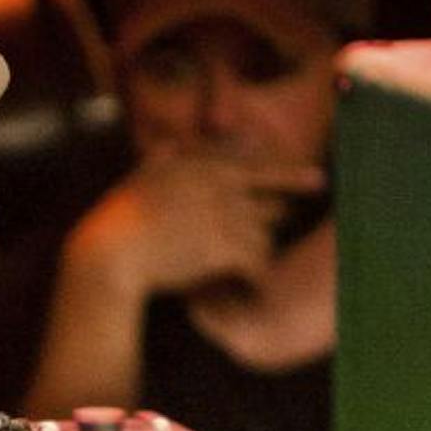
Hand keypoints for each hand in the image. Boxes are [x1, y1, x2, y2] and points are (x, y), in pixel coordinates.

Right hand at [69, 150, 325, 300]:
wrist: (112, 253)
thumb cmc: (120, 219)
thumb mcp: (142, 175)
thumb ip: (165, 154)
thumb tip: (172, 142)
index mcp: (204, 164)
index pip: (259, 165)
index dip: (291, 173)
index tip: (318, 179)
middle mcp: (221, 184)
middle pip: (271, 201)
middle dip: (274, 220)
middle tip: (272, 241)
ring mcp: (226, 214)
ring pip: (264, 235)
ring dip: (256, 255)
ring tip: (241, 271)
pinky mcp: (225, 246)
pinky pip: (258, 262)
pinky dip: (256, 279)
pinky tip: (250, 289)